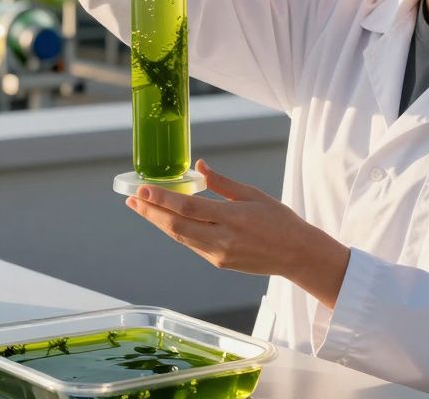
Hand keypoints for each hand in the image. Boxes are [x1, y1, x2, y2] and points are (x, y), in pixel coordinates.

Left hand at [126, 160, 350, 308]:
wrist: (296, 255)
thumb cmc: (279, 220)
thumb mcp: (253, 194)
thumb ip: (223, 182)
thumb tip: (199, 165)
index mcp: (232, 218)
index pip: (187, 207)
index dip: (161, 199)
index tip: (142, 190)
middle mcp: (221, 239)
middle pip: (175, 226)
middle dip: (150, 213)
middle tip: (132, 199)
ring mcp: (218, 254)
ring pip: (180, 237)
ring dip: (158, 223)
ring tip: (141, 208)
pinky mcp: (218, 262)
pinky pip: (191, 244)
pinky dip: (176, 231)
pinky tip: (166, 220)